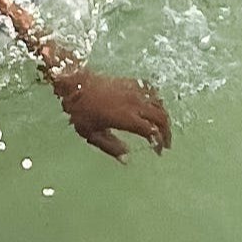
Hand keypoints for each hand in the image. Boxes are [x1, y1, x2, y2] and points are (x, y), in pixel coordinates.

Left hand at [52, 67, 171, 159]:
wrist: (74, 84)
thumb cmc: (81, 111)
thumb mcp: (92, 135)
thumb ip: (111, 147)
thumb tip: (126, 159)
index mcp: (126, 118)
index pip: (152, 131)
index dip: (159, 142)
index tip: (159, 150)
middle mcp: (134, 103)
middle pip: (160, 117)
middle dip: (166, 131)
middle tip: (165, 142)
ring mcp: (133, 91)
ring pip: (159, 103)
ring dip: (164, 116)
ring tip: (162, 127)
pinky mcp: (130, 82)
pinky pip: (151, 90)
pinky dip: (157, 99)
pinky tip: (155, 106)